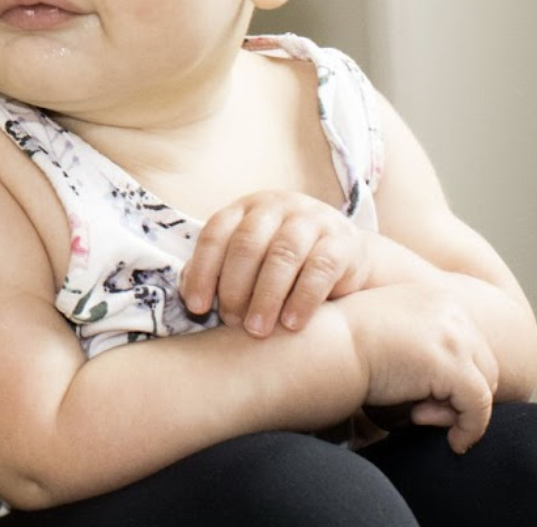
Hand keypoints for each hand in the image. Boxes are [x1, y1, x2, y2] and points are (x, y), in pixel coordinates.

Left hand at [183, 190, 372, 334]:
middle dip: (234, 286)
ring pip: (282, 254)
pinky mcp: (342, 241)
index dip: (202, 270)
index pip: (215, 233)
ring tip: (257, 330)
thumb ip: (218, 272)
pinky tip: (291, 324)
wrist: (348, 258)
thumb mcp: (250, 262)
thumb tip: (189, 296)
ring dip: (266, 296)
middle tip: (231, 321)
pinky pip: (320, 268)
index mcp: (246, 209)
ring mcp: (312, 220)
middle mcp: (277, 207)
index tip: (196, 307)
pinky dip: (303, 299)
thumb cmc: (285, 265)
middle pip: (247, 243)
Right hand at [336, 283, 498, 452]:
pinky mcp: (451, 364)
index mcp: (433, 297)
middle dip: (461, 395)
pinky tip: (452, 443)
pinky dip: (470, 429)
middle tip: (422, 413)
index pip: (468, 345)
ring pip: (485, 385)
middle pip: (484, 364)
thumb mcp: (389, 337)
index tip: (423, 400)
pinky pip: (479, 406)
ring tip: (421, 418)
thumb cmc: (339, 349)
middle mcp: (450, 308)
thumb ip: (421, 349)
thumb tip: (449, 392)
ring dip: (460, 411)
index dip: (454, 379)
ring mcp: (453, 334)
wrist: (319, 348)